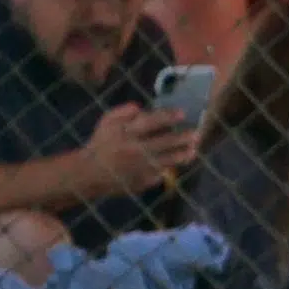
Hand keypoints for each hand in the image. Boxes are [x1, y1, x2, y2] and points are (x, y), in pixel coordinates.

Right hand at [82, 105, 199, 196]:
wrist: (91, 173)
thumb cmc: (101, 144)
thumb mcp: (106, 123)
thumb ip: (122, 112)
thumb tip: (140, 107)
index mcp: (126, 133)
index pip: (151, 122)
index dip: (167, 117)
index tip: (182, 113)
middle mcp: (136, 149)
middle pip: (165, 142)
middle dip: (183, 137)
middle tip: (197, 133)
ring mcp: (141, 167)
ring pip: (168, 160)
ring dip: (183, 155)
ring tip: (193, 150)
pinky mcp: (144, 181)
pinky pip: (161, 173)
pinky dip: (170, 167)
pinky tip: (180, 161)